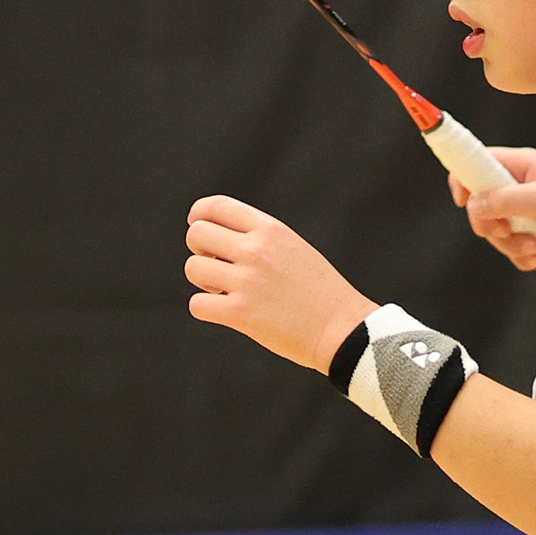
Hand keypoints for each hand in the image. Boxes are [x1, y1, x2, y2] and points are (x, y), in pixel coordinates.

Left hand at [185, 196, 375, 372]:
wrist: (342, 328)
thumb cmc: (320, 291)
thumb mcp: (293, 247)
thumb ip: (259, 238)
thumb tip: (216, 240)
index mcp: (270, 230)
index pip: (216, 206)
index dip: (198, 214)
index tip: (197, 225)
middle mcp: (255, 250)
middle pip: (196, 234)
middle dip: (199, 250)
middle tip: (216, 266)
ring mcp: (246, 281)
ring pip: (193, 269)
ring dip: (203, 282)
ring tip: (224, 291)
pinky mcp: (240, 313)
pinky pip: (197, 304)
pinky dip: (206, 309)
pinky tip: (226, 311)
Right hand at [449, 147, 535, 272]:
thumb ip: (508, 199)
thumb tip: (474, 204)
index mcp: (521, 166)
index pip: (476, 163)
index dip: (463, 179)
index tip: (465, 202)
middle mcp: (517, 186)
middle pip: (479, 204)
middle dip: (493, 225)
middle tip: (510, 232)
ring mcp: (523, 211)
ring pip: (494, 230)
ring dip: (511, 245)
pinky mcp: (530, 233)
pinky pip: (510, 248)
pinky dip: (521, 256)